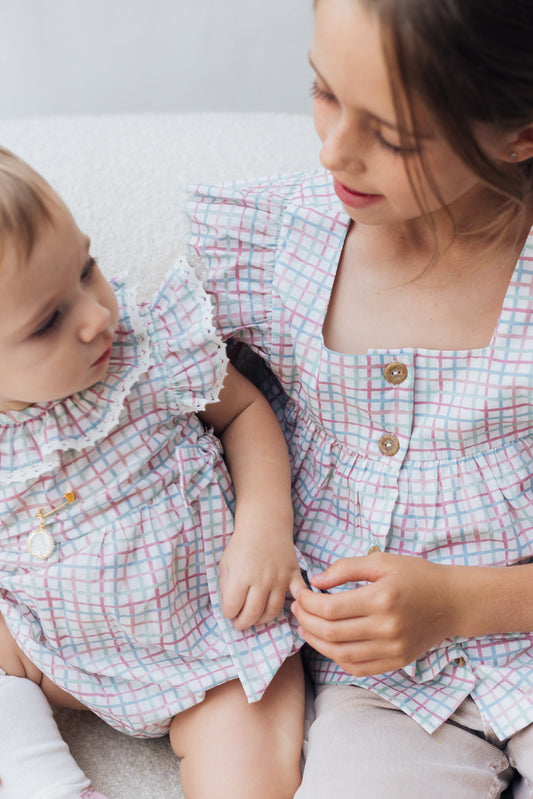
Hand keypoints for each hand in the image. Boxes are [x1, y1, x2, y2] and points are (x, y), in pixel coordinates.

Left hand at [220, 526, 305, 629]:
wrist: (264, 523)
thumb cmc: (242, 544)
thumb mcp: (226, 564)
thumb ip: (226, 587)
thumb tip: (230, 607)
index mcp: (241, 576)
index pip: (232, 607)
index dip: (228, 614)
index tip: (229, 612)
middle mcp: (261, 580)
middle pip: (253, 613)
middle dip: (244, 623)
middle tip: (241, 623)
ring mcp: (279, 578)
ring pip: (274, 610)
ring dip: (263, 619)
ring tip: (257, 618)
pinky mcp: (293, 574)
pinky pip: (299, 594)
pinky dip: (299, 605)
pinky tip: (290, 611)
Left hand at [292, 552, 457, 675]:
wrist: (452, 601)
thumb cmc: (416, 576)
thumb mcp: (382, 561)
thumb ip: (347, 567)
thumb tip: (317, 581)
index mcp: (381, 599)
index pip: (331, 608)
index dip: (308, 603)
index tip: (300, 594)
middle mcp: (387, 627)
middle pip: (332, 632)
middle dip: (306, 621)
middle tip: (297, 610)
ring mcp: (392, 648)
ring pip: (341, 654)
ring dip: (316, 642)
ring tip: (305, 627)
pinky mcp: (396, 661)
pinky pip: (358, 667)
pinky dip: (337, 658)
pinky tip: (327, 643)